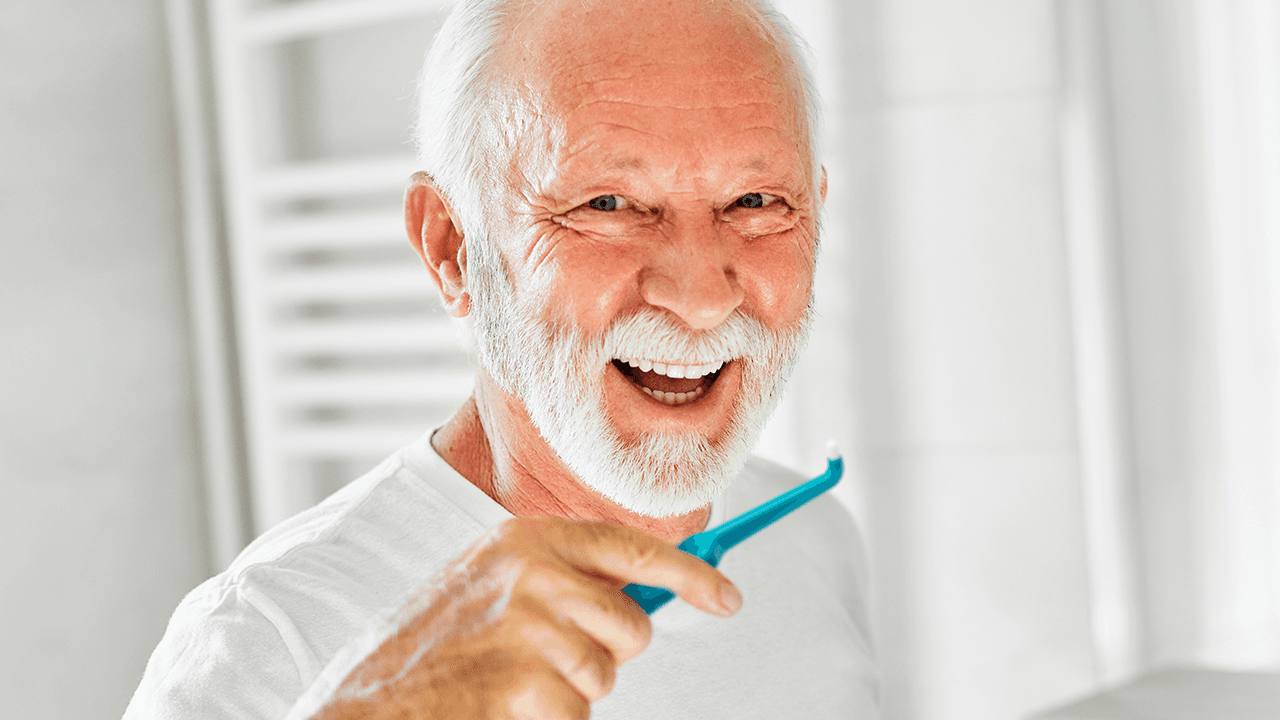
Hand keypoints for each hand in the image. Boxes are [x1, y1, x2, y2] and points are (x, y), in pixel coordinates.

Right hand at [312, 516, 742, 718]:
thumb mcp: (495, 584)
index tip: (728, 596)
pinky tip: (504, 708)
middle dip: (610, 653)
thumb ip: (564, 578)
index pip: (630, 548)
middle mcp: (531, 573)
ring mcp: (528, 625)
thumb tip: (649, 593)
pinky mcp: (525, 680)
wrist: (372, 701)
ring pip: (606, 674)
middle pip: (632, 625)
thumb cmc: (439, 647)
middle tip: (553, 661)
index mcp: (525, 540)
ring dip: (573, 692)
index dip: (690, 572)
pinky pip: (578, 713)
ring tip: (514, 683)